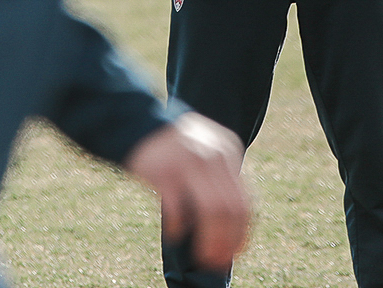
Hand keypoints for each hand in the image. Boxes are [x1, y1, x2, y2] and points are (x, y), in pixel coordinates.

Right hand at [123, 112, 250, 269]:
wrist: (137, 120)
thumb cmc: (174, 148)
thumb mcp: (206, 153)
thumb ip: (220, 179)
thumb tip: (234, 229)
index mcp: (228, 150)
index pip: (244, 200)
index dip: (242, 232)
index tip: (236, 253)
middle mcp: (213, 154)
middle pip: (230, 208)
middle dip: (227, 241)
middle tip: (217, 263)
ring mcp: (189, 161)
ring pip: (212, 211)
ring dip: (209, 240)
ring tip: (202, 257)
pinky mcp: (164, 170)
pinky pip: (178, 208)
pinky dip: (178, 226)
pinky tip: (174, 233)